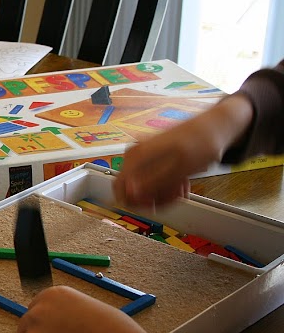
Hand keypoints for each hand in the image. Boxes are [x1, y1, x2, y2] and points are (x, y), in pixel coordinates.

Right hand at [113, 94, 254, 206]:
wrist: (214, 126)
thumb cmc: (200, 144)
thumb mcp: (179, 168)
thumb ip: (152, 182)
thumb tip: (129, 194)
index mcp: (136, 155)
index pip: (119, 187)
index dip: (136, 202)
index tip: (156, 205)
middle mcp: (134, 154)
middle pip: (132, 189)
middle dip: (154, 197)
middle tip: (176, 195)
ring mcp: (142, 155)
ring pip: (143, 187)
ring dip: (163, 193)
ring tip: (182, 187)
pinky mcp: (150, 158)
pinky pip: (151, 179)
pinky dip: (166, 186)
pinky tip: (181, 183)